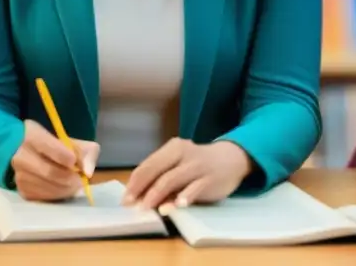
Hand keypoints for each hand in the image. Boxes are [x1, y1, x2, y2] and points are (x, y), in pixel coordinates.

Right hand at [11, 119, 100, 200]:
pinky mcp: (22, 191)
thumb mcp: (68, 140)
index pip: (54, 150)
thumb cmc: (50, 144)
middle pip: (52, 172)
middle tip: (80, 180)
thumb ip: (85, 151)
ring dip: (67, 189)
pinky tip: (61, 188)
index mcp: (33, 137)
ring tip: (72, 184)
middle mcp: (21, 156)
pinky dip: (58, 194)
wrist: (23, 151)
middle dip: (71, 178)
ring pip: (49, 188)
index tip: (76, 162)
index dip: (70, 158)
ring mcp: (19, 175)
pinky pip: (45, 197)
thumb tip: (88, 172)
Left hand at [123, 138, 251, 210]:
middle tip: (132, 206)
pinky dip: (185, 196)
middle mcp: (182, 153)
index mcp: (171, 148)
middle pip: (156, 170)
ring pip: (172, 178)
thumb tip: (139, 198)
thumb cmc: (197, 164)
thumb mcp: (179, 166)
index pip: (147, 165)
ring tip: (147, 208)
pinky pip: (195, 188)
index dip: (134, 183)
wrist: (230, 159)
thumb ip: (162, 178)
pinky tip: (178, 205)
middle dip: (141, 189)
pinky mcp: (210, 179)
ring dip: (157, 194)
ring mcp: (196, 165)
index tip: (125, 199)